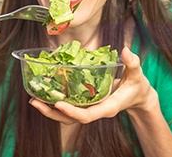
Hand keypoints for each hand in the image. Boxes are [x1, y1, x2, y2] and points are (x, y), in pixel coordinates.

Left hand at [29, 47, 158, 123]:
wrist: (137, 96)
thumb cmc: (137, 86)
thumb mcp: (137, 75)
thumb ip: (133, 63)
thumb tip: (125, 51)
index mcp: (109, 107)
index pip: (88, 115)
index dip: (73, 112)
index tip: (58, 103)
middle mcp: (97, 110)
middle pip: (72, 119)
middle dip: (53, 113)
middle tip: (35, 101)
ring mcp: (92, 108)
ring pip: (68, 116)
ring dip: (51, 109)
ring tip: (34, 99)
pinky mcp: (88, 103)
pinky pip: (71, 106)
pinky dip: (57, 102)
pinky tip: (47, 92)